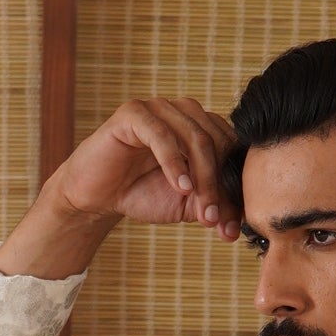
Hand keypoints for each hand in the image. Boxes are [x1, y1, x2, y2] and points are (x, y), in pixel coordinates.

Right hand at [0, 95, 241, 278]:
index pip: (231, 148)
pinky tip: (180, 187)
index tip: (233, 222)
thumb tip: (239, 227)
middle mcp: (184, 111)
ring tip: (201, 209)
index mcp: (202, 126)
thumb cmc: (141, 194)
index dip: (236, 184)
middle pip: (217, 142)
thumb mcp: (185, 205)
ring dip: (202, 177)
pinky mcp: (133, 112)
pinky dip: (175, 162)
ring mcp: (159, 107)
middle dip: (219, 184)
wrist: (96, 196)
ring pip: (195, 137)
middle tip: (215, 219)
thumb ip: (213, 207)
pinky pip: (161, 135)